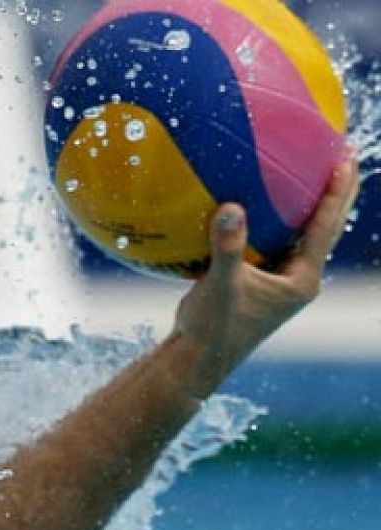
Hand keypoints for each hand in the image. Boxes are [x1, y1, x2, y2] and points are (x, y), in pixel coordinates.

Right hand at [173, 157, 360, 397]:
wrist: (196, 362)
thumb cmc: (211, 328)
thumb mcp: (219, 285)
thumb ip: (227, 247)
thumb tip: (231, 207)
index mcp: (300, 281)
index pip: (325, 228)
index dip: (336, 193)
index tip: (344, 159)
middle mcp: (297, 280)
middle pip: (326, 228)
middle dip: (337, 193)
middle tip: (343, 155)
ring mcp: (280, 283)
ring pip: (303, 236)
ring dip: (310, 205)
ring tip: (313, 173)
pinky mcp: (260, 284)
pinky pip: (276, 243)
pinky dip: (277, 221)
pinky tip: (263, 204)